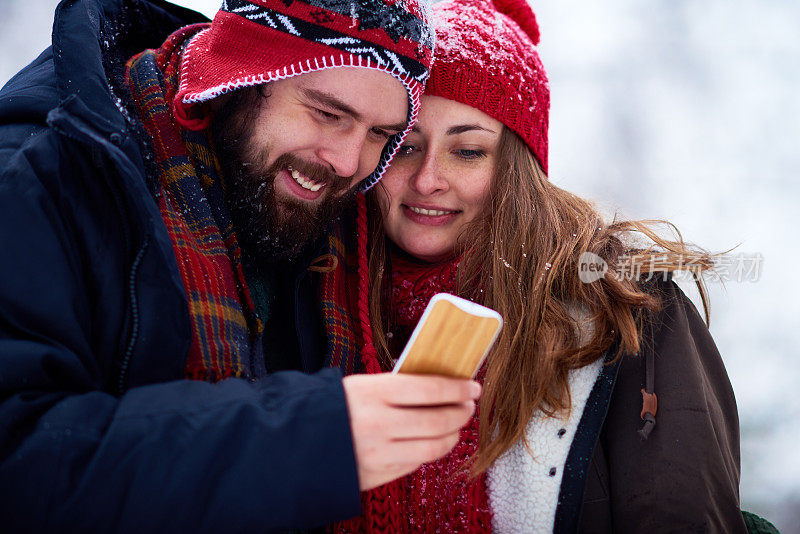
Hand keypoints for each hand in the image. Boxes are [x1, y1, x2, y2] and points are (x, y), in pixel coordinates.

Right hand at [342, 373, 480, 490]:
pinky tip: (431, 442)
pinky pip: (414, 464)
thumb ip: (395, 388)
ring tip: (455, 426)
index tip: (472, 386)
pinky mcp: (376, 475)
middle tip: (468, 405)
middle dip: (460, 412)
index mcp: (372, 393)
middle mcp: (378, 424)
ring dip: (451, 435)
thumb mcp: (359, 386)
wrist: (293, 443)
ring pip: (432, 447)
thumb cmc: (329, 408)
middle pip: (437, 419)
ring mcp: (378, 453)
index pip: (429, 388)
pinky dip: (429, 452)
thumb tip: (438, 387)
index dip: (457, 388)